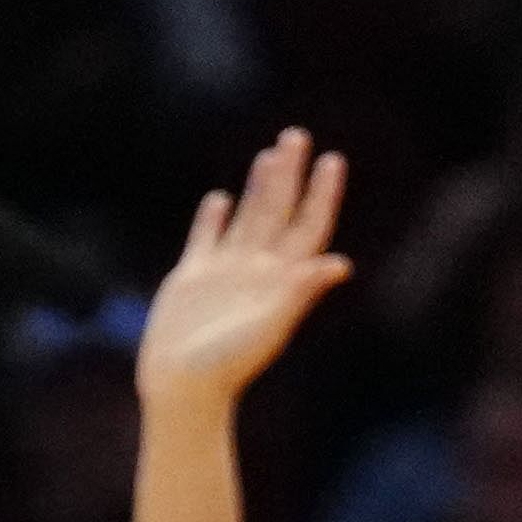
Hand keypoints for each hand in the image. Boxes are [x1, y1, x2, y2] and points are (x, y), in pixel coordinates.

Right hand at [142, 132, 352, 410]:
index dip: (322, 194)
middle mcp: (257, 271)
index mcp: (281, 279)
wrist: (182, 386)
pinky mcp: (192, 279)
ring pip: (248, 218)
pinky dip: (213, 218)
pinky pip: (206, 239)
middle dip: (289, 174)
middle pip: (279, 211)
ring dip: (259, 187)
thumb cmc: (229, 363)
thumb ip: (301, 291)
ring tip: (270, 155)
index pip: (309, 226)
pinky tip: (220, 199)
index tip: (332, 160)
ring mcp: (225, 273)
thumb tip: (339, 264)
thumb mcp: (271, 325)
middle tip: (296, 136)